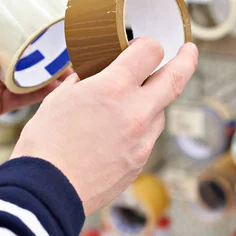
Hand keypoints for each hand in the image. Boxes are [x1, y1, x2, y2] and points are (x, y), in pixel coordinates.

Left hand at [0, 28, 66, 145]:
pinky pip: (19, 100)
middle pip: (23, 57)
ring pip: (26, 78)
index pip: (7, 35)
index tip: (51, 33)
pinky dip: (36, 97)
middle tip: (68, 55)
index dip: (30, 34)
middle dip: (45, 56)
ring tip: (69, 74)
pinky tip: (53, 93)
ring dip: (46, 77)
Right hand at [11, 38, 197, 214]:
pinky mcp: (140, 162)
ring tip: (126, 105)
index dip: (147, 45)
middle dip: (187, 60)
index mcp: (114, 88)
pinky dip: (140, 127)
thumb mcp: (60, 98)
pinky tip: (117, 133)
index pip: (150, 51)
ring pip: (160, 111)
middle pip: (176, 78)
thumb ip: (85, 80)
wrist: (47, 191)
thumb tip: (94, 73)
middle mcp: (136, 111)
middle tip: (189, 51)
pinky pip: (148, 136)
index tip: (142, 47)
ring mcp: (142, 140)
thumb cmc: (46, 142)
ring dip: (152, 101)